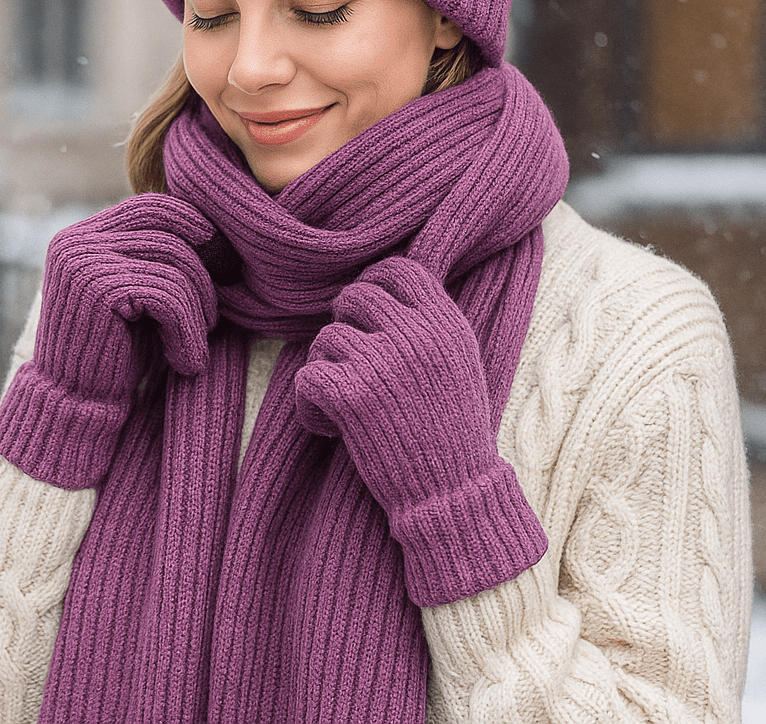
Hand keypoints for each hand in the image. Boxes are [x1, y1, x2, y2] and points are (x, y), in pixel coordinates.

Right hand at [0, 194, 217, 487]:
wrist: (78, 409)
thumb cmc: (119, 355)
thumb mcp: (143, 297)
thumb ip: (161, 256)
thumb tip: (216, 223)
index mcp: (85, 235)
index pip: (154, 206)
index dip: (196, 230)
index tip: (225, 269)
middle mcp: (77, 239)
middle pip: (168, 225)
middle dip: (204, 268)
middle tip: (216, 314)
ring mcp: (83, 260)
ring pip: (174, 260)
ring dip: (199, 308)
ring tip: (196, 345)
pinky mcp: (97, 287)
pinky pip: (168, 293)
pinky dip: (188, 330)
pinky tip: (186, 362)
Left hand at [295, 256, 546, 604]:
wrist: (454, 496)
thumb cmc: (452, 433)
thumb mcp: (458, 362)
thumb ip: (426, 323)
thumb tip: (377, 288)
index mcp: (445, 323)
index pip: (398, 270)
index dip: (373, 284)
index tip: (365, 316)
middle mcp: (415, 335)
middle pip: (354, 297)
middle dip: (345, 327)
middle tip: (352, 365)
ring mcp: (381, 363)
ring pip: (326, 338)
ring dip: (327, 369)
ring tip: (346, 404)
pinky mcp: (351, 397)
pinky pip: (307, 376)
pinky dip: (309, 404)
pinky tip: (329, 426)